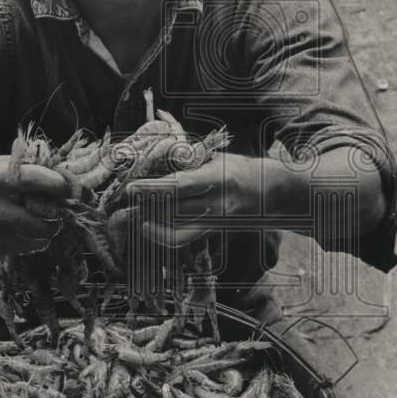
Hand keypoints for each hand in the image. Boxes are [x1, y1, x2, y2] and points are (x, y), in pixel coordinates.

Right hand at [0, 155, 69, 254]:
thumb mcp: (0, 163)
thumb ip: (30, 171)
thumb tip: (65, 182)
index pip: (35, 181)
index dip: (58, 185)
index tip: (69, 188)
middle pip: (40, 221)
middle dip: (56, 217)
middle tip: (59, 210)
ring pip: (36, 240)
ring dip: (47, 231)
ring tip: (45, 219)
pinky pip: (24, 249)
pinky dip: (33, 240)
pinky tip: (29, 228)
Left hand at [125, 153, 262, 247]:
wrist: (268, 193)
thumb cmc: (239, 169)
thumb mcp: (217, 158)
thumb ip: (190, 162)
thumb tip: (157, 161)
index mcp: (219, 179)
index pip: (179, 186)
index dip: (152, 188)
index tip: (132, 186)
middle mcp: (217, 204)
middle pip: (173, 208)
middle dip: (146, 203)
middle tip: (127, 194)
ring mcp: (214, 222)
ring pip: (174, 225)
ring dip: (150, 216)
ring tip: (133, 207)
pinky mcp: (211, 232)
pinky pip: (182, 238)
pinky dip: (161, 234)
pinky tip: (147, 227)